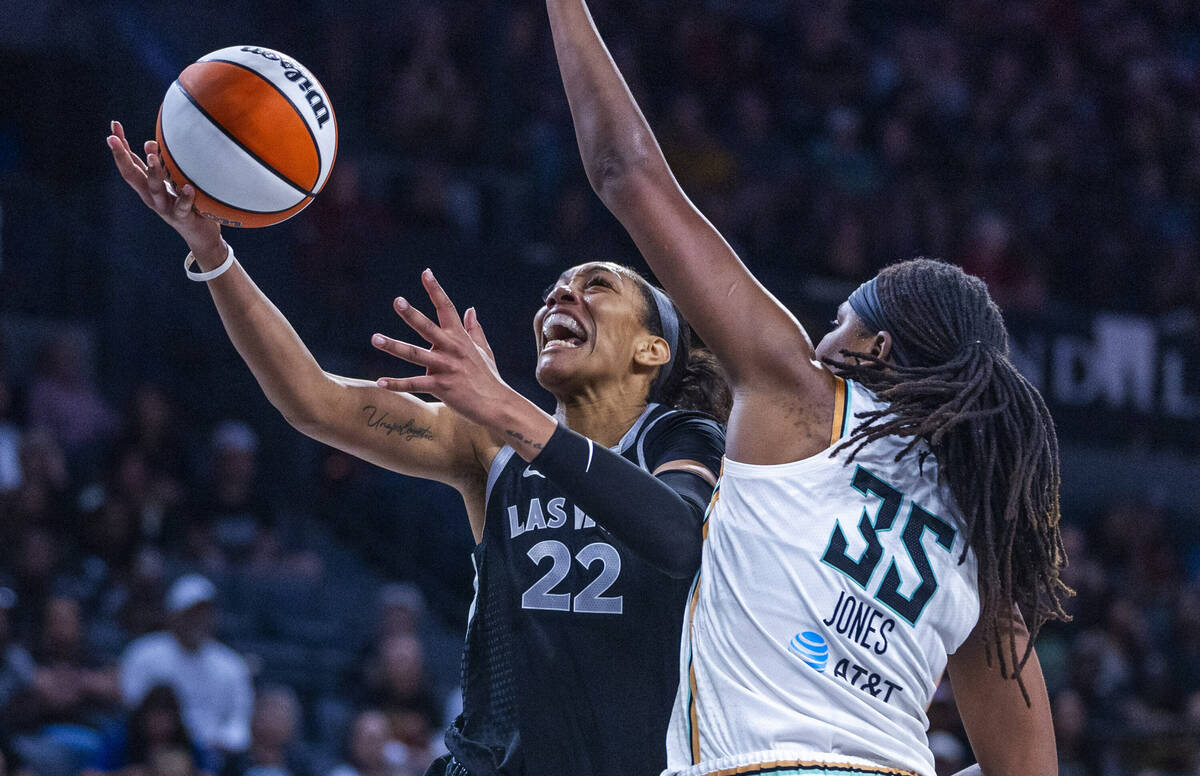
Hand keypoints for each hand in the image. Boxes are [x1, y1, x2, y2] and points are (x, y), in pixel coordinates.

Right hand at [106, 120, 224, 264]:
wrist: (199, 235)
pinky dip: (185, 198)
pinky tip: (188, 187)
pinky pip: (183, 207)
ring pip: (155, 190)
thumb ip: (159, 166)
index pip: (129, 164)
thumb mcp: (169, 183)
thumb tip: (150, 141)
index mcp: (146, 187)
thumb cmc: (183, 204)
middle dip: (121, 156)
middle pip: (132, 175)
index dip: (120, 146)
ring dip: (153, 172)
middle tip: (113, 138)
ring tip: (152, 157)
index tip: (114, 125)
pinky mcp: (182, 218)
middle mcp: (151, 197)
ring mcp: (166, 208)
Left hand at [373, 269, 513, 427]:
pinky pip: (415, 384)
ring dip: (394, 346)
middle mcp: (452, 349)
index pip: (447, 308)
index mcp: (460, 338)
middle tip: (398, 301)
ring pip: (415, 354)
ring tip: (375, 338)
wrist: (497, 405)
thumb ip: (475, 330)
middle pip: (428, 327)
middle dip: (412, 314)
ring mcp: (446, 368)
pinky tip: (379, 382)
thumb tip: (471, 309)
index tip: (426, 273)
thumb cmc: (489, 378)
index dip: (436, 290)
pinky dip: (396, 384)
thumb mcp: (484, 350)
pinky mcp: (442, 387)